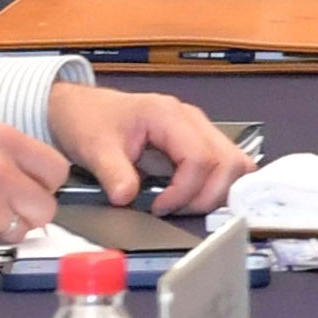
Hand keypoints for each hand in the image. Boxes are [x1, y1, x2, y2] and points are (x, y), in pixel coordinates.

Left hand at [51, 81, 250, 211]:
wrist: (82, 108)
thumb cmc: (90, 119)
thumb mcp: (94, 147)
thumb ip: (113, 174)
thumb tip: (128, 199)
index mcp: (168, 115)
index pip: (200, 158)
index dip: (185, 191)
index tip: (159, 207)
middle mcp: (191, 120)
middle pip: (228, 162)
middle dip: (206, 196)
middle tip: (175, 210)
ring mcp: (199, 130)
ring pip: (235, 164)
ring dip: (217, 192)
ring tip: (184, 205)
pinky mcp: (198, 142)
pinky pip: (225, 164)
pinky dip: (218, 185)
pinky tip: (195, 197)